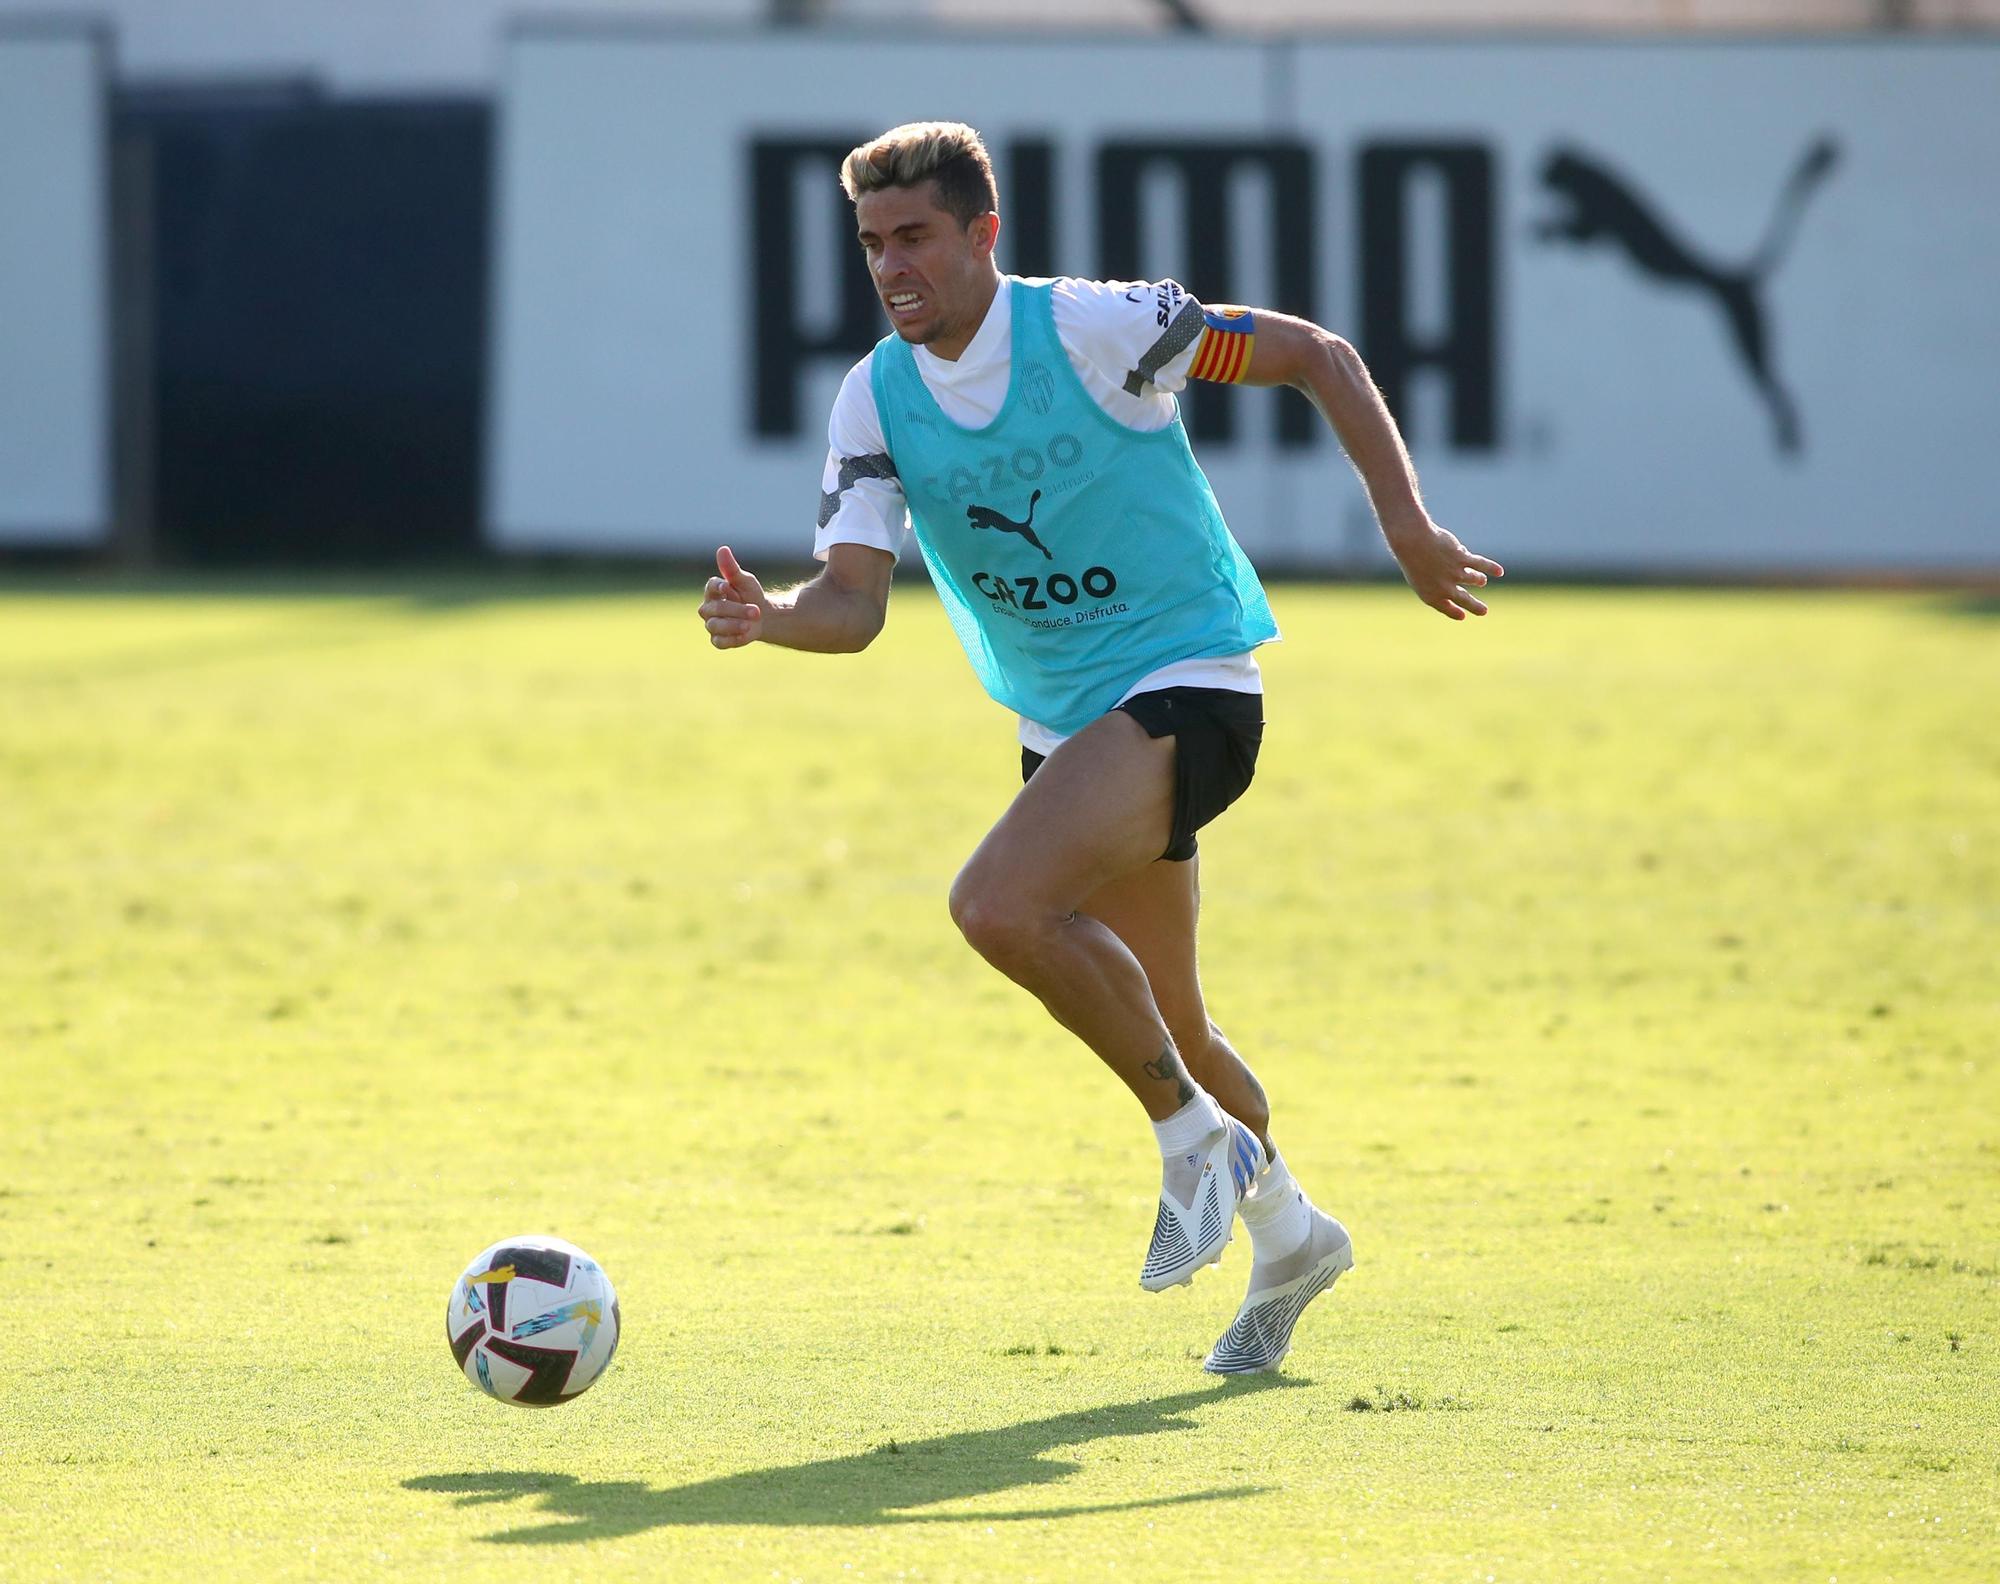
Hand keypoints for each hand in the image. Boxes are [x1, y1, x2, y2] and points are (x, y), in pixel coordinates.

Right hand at [699, 545, 765, 648]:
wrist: (762, 617)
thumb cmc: (750, 594)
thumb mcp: (745, 580)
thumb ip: (732, 568)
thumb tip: (722, 549)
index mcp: (713, 590)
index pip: (710, 587)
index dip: (718, 587)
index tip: (728, 586)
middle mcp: (708, 608)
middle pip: (716, 609)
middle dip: (737, 610)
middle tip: (756, 610)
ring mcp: (712, 624)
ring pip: (716, 626)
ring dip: (734, 625)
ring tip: (750, 624)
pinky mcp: (718, 639)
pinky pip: (720, 642)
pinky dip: (733, 639)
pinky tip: (746, 635)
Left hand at [1385, 517, 1503, 619]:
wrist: (1412, 542)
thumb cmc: (1411, 557)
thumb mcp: (1419, 573)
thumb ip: (1438, 579)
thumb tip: (1463, 574)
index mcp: (1431, 595)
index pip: (1446, 608)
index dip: (1455, 612)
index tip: (1463, 616)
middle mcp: (1445, 588)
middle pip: (1465, 599)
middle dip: (1475, 606)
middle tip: (1484, 611)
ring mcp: (1455, 574)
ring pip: (1474, 579)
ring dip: (1478, 580)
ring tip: (1481, 581)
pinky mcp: (1462, 559)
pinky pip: (1480, 564)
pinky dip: (1491, 568)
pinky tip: (1499, 571)